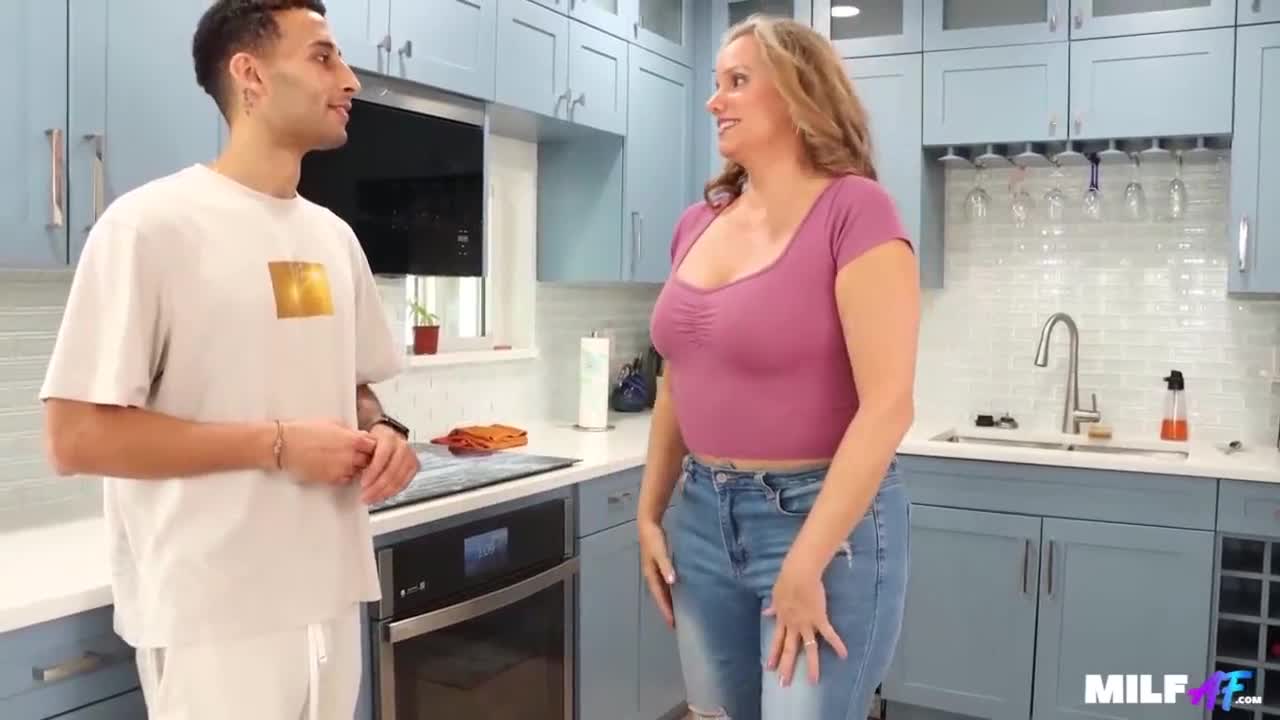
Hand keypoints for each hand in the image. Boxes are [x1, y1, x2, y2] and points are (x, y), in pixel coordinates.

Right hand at [280, 419, 375, 485]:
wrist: (285, 445)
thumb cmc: (304, 431)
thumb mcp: (332, 423)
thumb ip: (350, 431)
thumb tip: (360, 435)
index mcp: (353, 439)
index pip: (375, 445)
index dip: (371, 445)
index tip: (368, 445)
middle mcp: (351, 456)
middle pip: (370, 460)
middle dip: (366, 457)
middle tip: (357, 453)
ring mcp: (343, 469)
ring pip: (359, 471)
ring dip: (356, 467)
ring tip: (343, 459)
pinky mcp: (332, 479)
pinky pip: (347, 479)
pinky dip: (345, 475)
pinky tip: (335, 467)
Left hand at [358, 424, 419, 503]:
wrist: (389, 438)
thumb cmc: (375, 442)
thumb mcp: (365, 442)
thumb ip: (361, 453)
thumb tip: (351, 471)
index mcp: (389, 438)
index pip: (382, 456)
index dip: (373, 472)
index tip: (362, 484)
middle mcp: (402, 447)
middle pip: (391, 471)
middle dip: (377, 487)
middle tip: (366, 496)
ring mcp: (410, 457)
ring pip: (399, 480)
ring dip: (384, 492)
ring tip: (372, 498)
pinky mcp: (414, 467)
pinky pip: (404, 484)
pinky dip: (392, 492)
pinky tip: (382, 496)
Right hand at [638, 519, 676, 627]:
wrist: (648, 523)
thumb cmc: (654, 538)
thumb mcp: (660, 552)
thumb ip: (667, 566)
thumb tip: (672, 582)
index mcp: (651, 575)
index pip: (659, 597)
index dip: (666, 610)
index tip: (673, 624)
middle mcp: (651, 575)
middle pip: (660, 597)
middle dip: (667, 609)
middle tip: (676, 624)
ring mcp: (654, 570)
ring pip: (663, 591)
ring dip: (669, 601)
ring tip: (678, 612)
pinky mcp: (659, 565)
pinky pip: (665, 583)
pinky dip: (670, 590)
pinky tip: (678, 591)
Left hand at [764, 558, 847, 686]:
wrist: (799, 574)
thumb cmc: (786, 580)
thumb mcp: (775, 595)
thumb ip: (773, 607)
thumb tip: (765, 612)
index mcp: (783, 619)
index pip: (777, 641)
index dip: (773, 654)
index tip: (769, 668)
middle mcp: (793, 626)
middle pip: (790, 650)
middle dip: (786, 667)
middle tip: (783, 684)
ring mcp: (806, 624)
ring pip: (809, 649)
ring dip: (811, 666)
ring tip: (813, 681)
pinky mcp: (820, 619)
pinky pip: (829, 635)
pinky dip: (837, 645)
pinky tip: (844, 655)